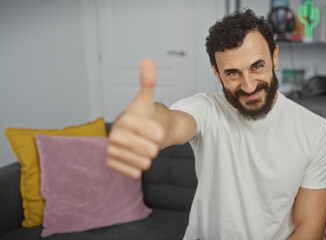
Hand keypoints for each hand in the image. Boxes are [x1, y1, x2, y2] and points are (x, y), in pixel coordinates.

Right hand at [106, 59, 163, 178]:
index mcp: (125, 117)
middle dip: (147, 148)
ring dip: (142, 160)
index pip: (134, 124)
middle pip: (131, 144)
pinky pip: (123, 171)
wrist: (139, 132)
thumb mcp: (148, 100)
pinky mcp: (111, 161)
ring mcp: (111, 147)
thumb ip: (148, 83)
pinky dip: (133, 170)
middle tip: (155, 148)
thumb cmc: (145, 116)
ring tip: (148, 156)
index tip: (160, 135)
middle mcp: (115, 132)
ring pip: (129, 159)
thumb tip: (147, 61)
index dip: (149, 130)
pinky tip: (139, 164)